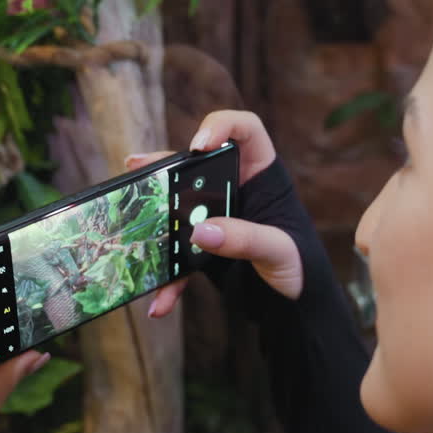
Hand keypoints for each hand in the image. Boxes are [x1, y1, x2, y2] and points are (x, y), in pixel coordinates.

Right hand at [126, 110, 304, 316]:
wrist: (298, 305)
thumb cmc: (302, 268)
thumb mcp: (279, 250)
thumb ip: (245, 238)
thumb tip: (201, 231)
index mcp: (262, 178)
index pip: (245, 132)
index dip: (221, 126)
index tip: (198, 145)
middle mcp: (237, 191)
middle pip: (198, 166)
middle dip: (166, 165)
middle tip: (137, 167)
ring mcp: (218, 219)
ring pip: (180, 207)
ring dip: (155, 213)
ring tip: (130, 215)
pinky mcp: (207, 249)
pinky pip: (181, 258)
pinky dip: (170, 281)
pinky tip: (159, 304)